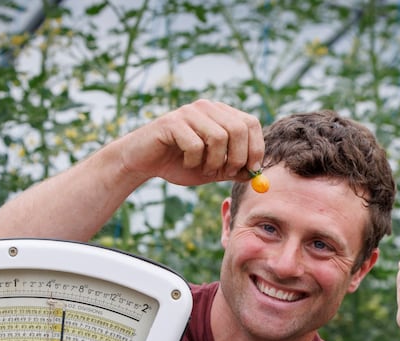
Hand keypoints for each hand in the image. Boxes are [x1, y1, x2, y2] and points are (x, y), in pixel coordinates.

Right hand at [115, 99, 263, 186]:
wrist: (143, 162)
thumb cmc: (179, 163)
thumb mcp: (212, 169)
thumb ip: (233, 169)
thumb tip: (256, 173)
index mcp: (221, 114)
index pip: (251, 123)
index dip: (255, 148)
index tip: (252, 170)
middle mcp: (207, 107)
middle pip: (239, 128)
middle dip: (237, 157)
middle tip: (226, 173)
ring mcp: (190, 112)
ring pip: (219, 137)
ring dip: (213, 161)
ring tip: (202, 168)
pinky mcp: (172, 121)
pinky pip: (195, 144)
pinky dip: (194, 161)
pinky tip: (184, 162)